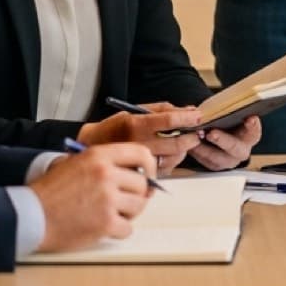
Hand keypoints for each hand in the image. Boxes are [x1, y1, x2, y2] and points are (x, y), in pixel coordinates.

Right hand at [31, 142, 154, 252]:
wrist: (30, 215)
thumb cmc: (51, 192)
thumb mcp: (76, 163)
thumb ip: (104, 163)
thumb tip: (137, 173)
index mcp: (99, 156)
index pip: (141, 154)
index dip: (149, 167)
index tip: (147, 176)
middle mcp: (106, 174)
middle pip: (143, 185)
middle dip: (136, 195)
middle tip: (123, 202)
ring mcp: (107, 199)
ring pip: (138, 206)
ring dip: (128, 213)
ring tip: (110, 214)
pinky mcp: (105, 223)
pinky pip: (128, 228)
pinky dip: (118, 230)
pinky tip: (103, 227)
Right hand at [77, 104, 207, 171]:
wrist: (88, 150)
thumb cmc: (111, 129)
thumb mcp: (132, 112)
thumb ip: (161, 110)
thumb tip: (189, 110)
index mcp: (135, 125)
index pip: (169, 120)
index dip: (187, 117)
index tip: (198, 115)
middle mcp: (137, 145)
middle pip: (176, 143)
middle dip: (192, 137)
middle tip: (197, 133)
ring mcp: (137, 163)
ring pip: (173, 159)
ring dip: (184, 150)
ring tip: (184, 142)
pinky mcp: (140, 175)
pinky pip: (165, 171)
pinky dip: (173, 161)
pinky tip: (171, 154)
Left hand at [185, 115, 261, 170]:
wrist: (222, 135)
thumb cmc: (228, 123)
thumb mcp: (231, 115)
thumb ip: (227, 110)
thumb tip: (209, 106)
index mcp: (250, 136)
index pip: (254, 131)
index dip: (253, 125)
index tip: (250, 119)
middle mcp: (241, 150)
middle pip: (234, 147)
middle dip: (222, 140)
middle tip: (211, 133)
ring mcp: (228, 160)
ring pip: (216, 158)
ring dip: (203, 147)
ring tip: (195, 136)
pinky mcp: (214, 165)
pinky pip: (203, 160)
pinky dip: (195, 151)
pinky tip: (189, 142)